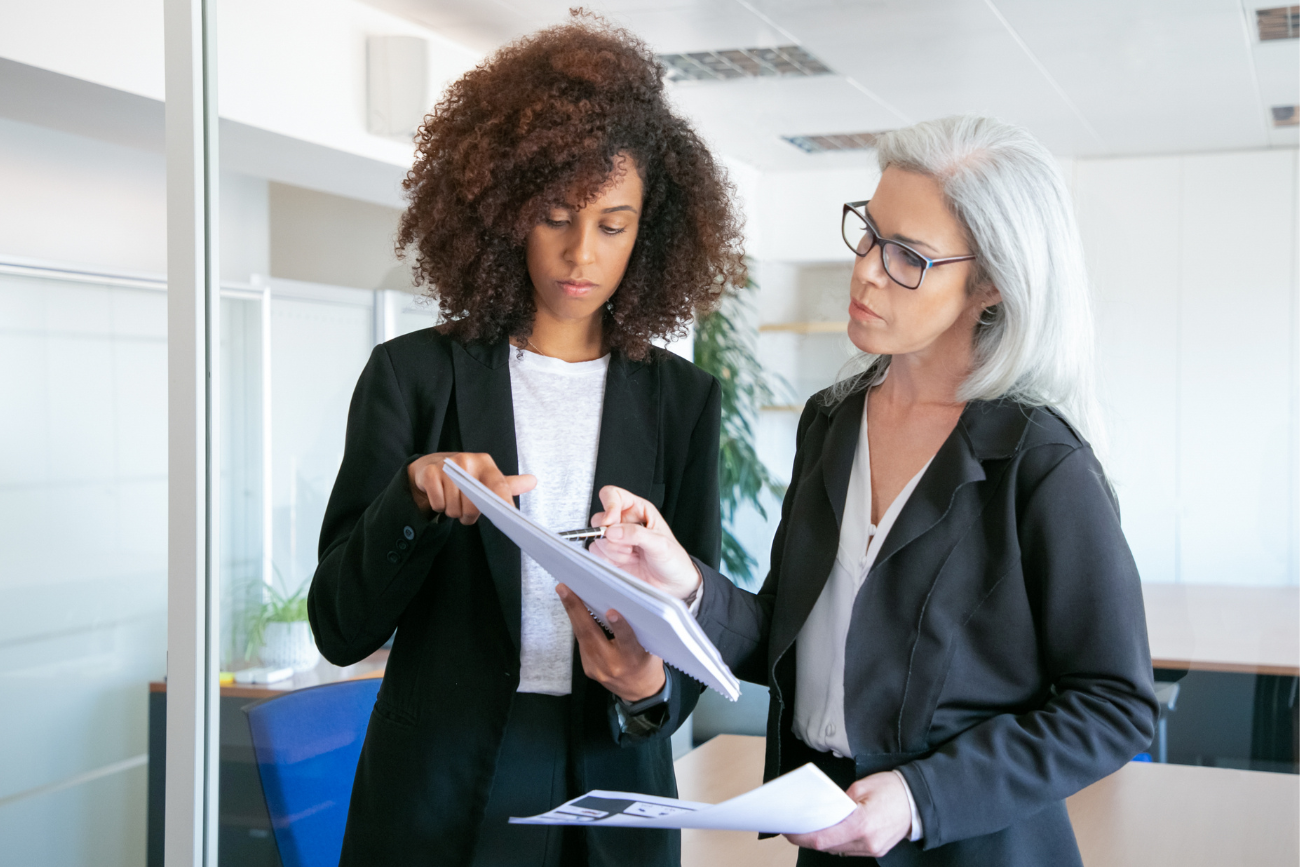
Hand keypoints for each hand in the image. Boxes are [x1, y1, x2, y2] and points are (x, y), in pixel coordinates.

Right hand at [406, 452, 535, 523]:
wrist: (431, 466)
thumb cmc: (465, 476)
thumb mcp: (486, 478)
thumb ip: (508, 484)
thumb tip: (533, 481)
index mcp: (485, 463)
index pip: (498, 484)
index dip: (503, 500)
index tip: (508, 513)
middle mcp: (467, 460)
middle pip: (473, 505)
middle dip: (469, 515)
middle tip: (465, 510)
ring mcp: (447, 465)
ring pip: (454, 507)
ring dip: (453, 512)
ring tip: (453, 502)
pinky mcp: (430, 473)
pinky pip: (438, 503)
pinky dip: (438, 507)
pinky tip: (440, 496)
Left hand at [556, 584, 666, 701]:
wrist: (640, 692)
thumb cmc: (647, 663)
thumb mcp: (651, 647)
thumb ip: (638, 628)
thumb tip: (626, 600)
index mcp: (634, 659)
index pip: (627, 641)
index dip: (619, 626)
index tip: (612, 612)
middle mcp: (613, 665)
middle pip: (592, 636)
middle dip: (576, 610)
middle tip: (565, 589)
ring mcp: (597, 668)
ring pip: (582, 637)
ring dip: (572, 613)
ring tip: (564, 592)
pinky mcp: (588, 669)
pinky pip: (582, 642)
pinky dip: (578, 624)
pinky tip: (573, 608)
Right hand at [587, 486, 701, 600]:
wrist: (672, 585)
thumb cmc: (673, 560)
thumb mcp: (660, 544)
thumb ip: (636, 534)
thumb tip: (612, 530)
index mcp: (639, 510)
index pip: (613, 496)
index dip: (609, 506)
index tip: (610, 521)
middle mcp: (625, 522)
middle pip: (600, 519)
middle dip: (611, 535)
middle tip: (628, 545)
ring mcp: (616, 540)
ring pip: (597, 538)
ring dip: (614, 550)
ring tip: (633, 555)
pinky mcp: (610, 556)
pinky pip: (597, 554)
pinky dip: (610, 560)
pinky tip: (627, 562)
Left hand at [784, 771, 911, 857]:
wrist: (918, 800)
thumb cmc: (891, 789)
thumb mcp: (861, 787)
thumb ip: (839, 802)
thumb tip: (822, 811)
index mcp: (862, 824)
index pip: (824, 838)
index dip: (802, 837)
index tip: (788, 831)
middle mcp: (867, 842)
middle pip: (828, 847)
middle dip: (809, 838)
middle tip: (793, 828)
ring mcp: (873, 849)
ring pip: (838, 850)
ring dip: (822, 841)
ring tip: (807, 829)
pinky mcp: (876, 851)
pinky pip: (849, 849)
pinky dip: (836, 842)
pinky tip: (828, 832)